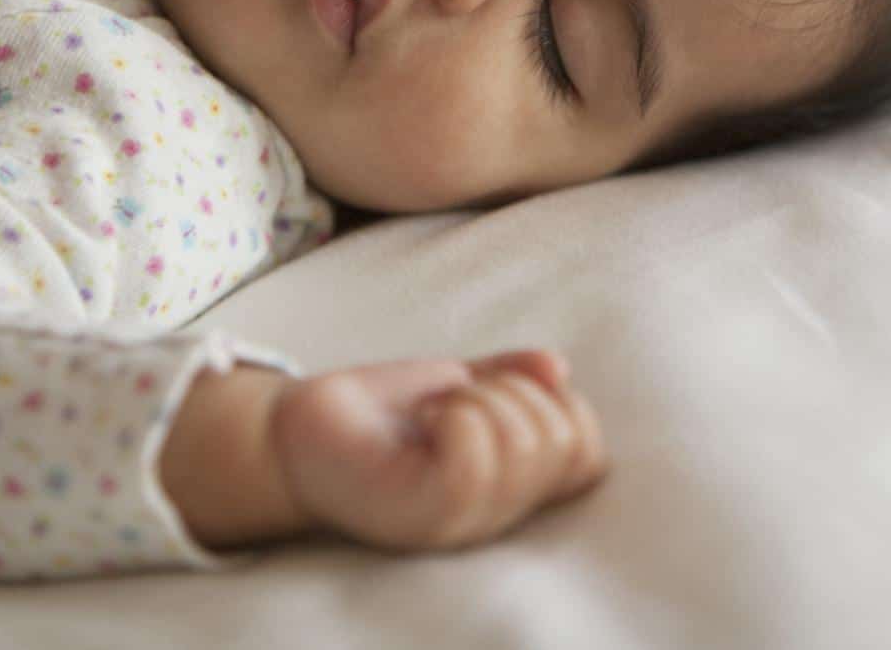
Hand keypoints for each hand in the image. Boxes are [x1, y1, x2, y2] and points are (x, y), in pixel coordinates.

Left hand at [269, 348, 607, 551]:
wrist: (299, 429)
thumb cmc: (383, 414)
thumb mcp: (461, 383)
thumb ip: (512, 376)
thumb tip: (558, 368)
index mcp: (515, 488)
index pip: (591, 455)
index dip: (561, 403)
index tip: (498, 388)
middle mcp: (496, 515)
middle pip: (562, 441)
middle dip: (512, 389)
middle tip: (455, 399)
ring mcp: (460, 522)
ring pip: (523, 445)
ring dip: (478, 398)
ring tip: (435, 411)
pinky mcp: (420, 516)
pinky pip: (474, 462)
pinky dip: (456, 415)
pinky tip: (424, 421)